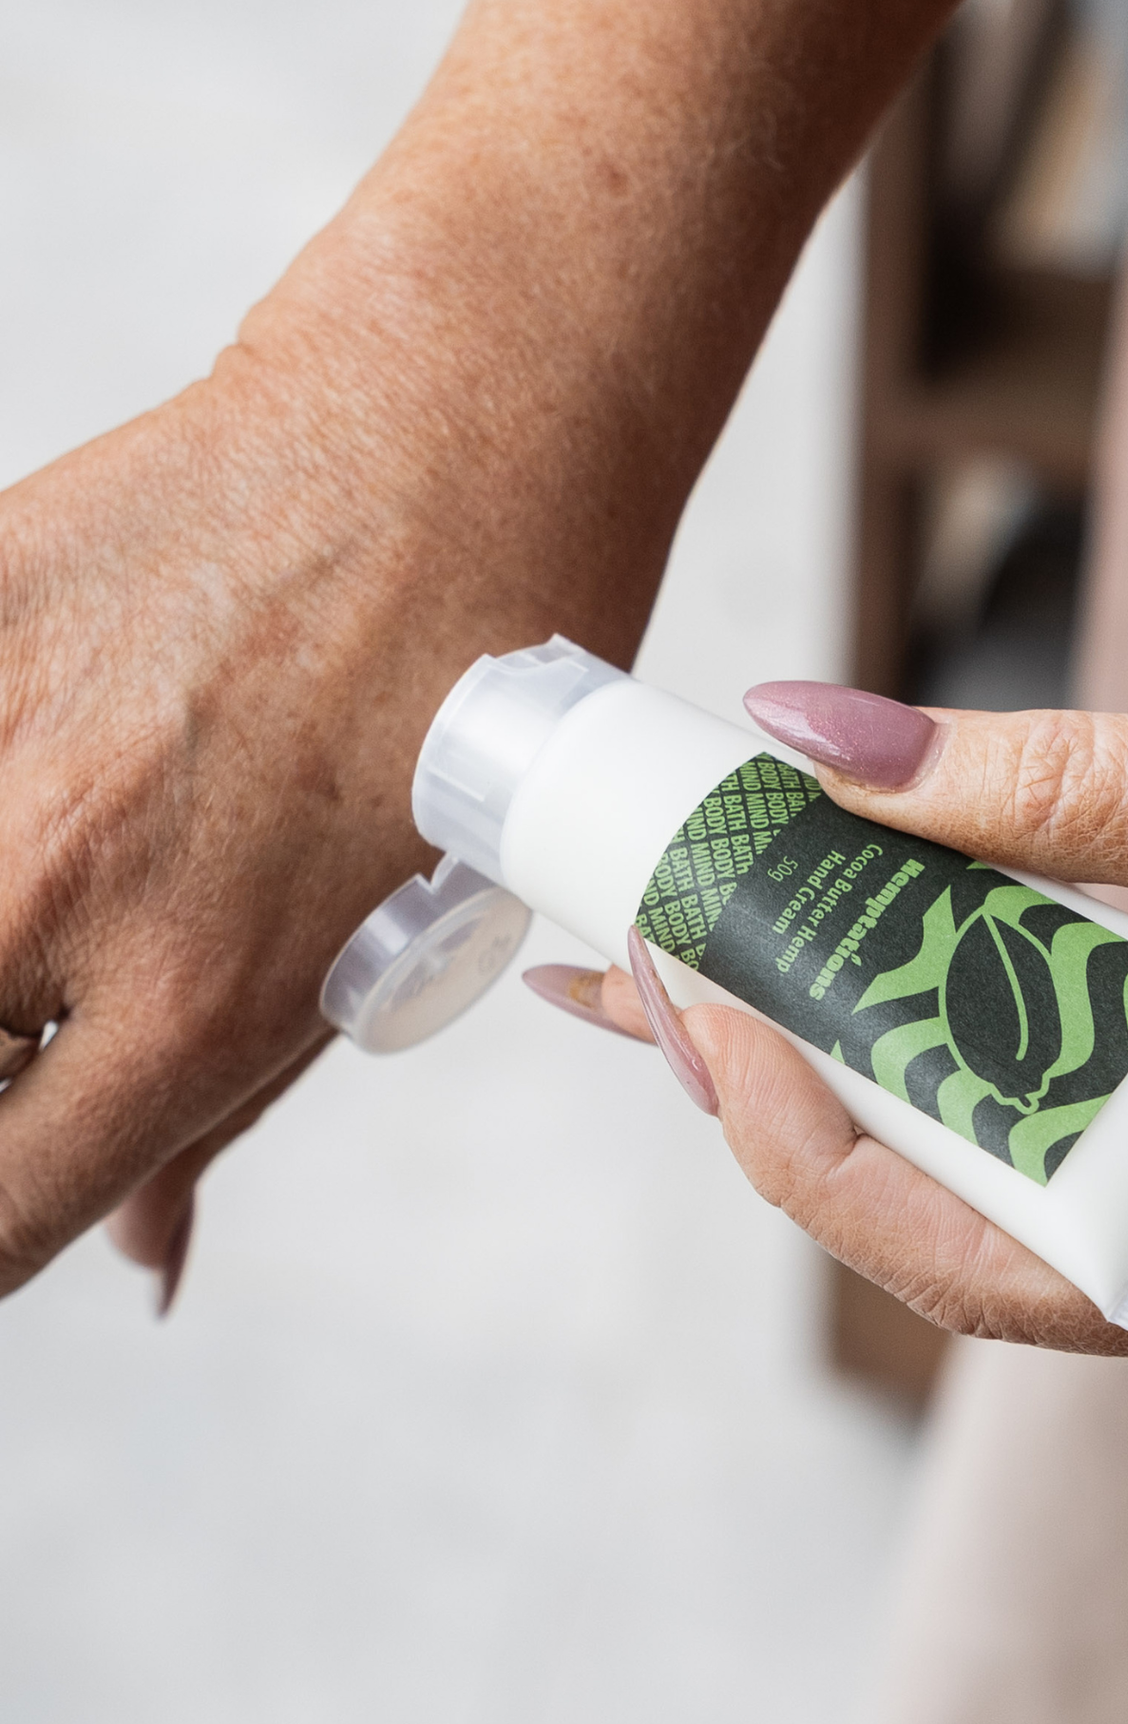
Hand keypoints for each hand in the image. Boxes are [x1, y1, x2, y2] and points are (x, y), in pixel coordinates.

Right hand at [0, 0, 952, 1308]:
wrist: (444, 449)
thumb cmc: (465, 707)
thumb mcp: (392, 938)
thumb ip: (228, 1103)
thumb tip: (142, 1254)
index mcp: (197, 996)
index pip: (1, 1217)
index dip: (1, 1236)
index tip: (20, 1201)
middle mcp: (59, 882)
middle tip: (60, 1028)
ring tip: (74, 913)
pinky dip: (1, 785)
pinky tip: (67, 774)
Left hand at [547, 689, 1127, 1374]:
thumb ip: (1066, 787)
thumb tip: (818, 745)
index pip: (975, 1256)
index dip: (802, 1127)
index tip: (693, 986)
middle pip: (970, 1219)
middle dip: (798, 1090)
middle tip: (647, 964)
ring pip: (1019, 1173)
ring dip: (873, 1059)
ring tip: (715, 957)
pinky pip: (1094, 1124)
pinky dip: (981, 1041)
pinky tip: (881, 963)